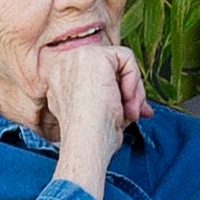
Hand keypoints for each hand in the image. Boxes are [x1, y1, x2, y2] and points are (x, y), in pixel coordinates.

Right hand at [40, 40, 146, 188]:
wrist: (86, 143)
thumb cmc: (94, 139)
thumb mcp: (103, 115)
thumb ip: (115, 100)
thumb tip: (138, 105)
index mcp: (61, 84)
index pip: (97, 78)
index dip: (119, 94)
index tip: (131, 113)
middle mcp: (63, 69)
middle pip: (108, 68)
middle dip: (129, 90)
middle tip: (134, 113)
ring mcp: (75, 59)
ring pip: (118, 62)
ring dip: (133, 89)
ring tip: (130, 111)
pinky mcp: (92, 55)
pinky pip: (125, 57)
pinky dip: (134, 78)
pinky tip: (126, 98)